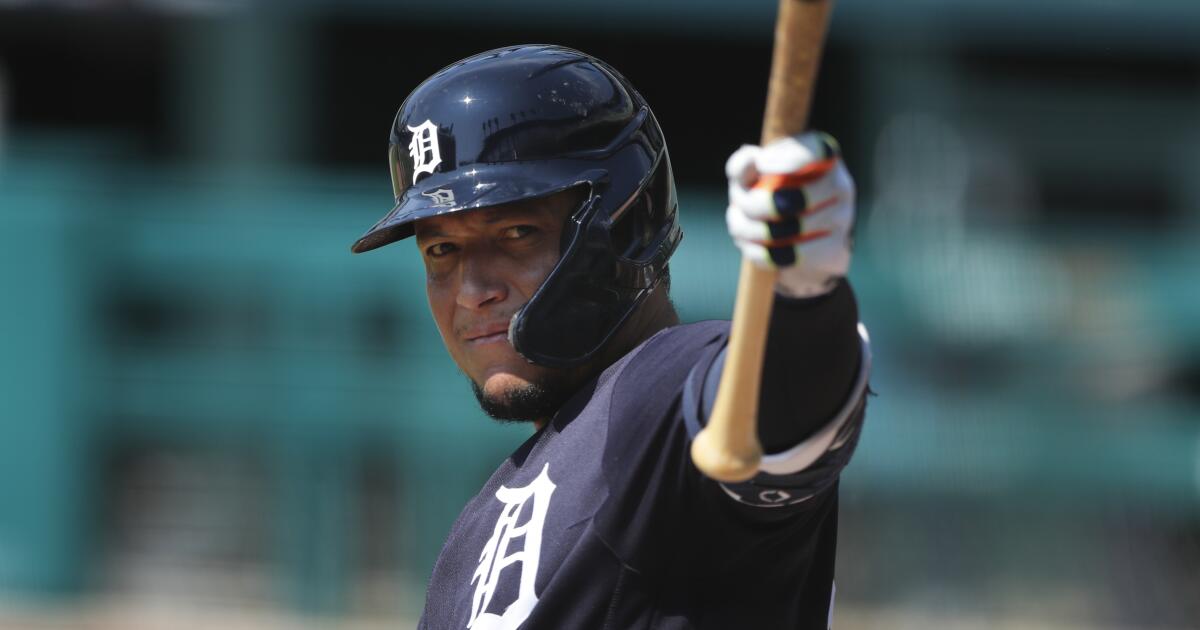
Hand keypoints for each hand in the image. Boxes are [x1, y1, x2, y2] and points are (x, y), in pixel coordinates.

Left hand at [725, 131, 855, 297]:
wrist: (794, 246)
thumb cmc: (767, 199)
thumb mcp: (750, 179)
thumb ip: (743, 165)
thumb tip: (751, 158)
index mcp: (824, 159)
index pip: (817, 150)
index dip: (789, 157)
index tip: (761, 164)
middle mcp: (841, 184)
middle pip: (798, 196)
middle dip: (756, 204)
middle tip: (739, 206)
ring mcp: (843, 218)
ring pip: (794, 228)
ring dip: (754, 231)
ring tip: (738, 229)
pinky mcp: (837, 250)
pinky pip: (796, 255)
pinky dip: (765, 254)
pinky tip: (750, 248)